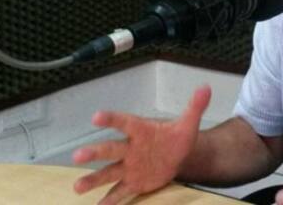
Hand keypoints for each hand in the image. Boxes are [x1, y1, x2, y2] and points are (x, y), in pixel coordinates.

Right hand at [72, 85, 211, 204]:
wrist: (177, 156)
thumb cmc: (176, 136)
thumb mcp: (188, 123)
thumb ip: (195, 107)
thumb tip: (206, 88)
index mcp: (141, 130)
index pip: (125, 122)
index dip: (111, 119)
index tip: (96, 116)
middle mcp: (130, 148)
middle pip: (111, 149)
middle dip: (95, 152)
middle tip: (78, 155)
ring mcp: (129, 167)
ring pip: (108, 173)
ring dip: (93, 179)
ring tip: (77, 187)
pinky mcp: (132, 183)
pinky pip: (119, 192)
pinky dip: (109, 201)